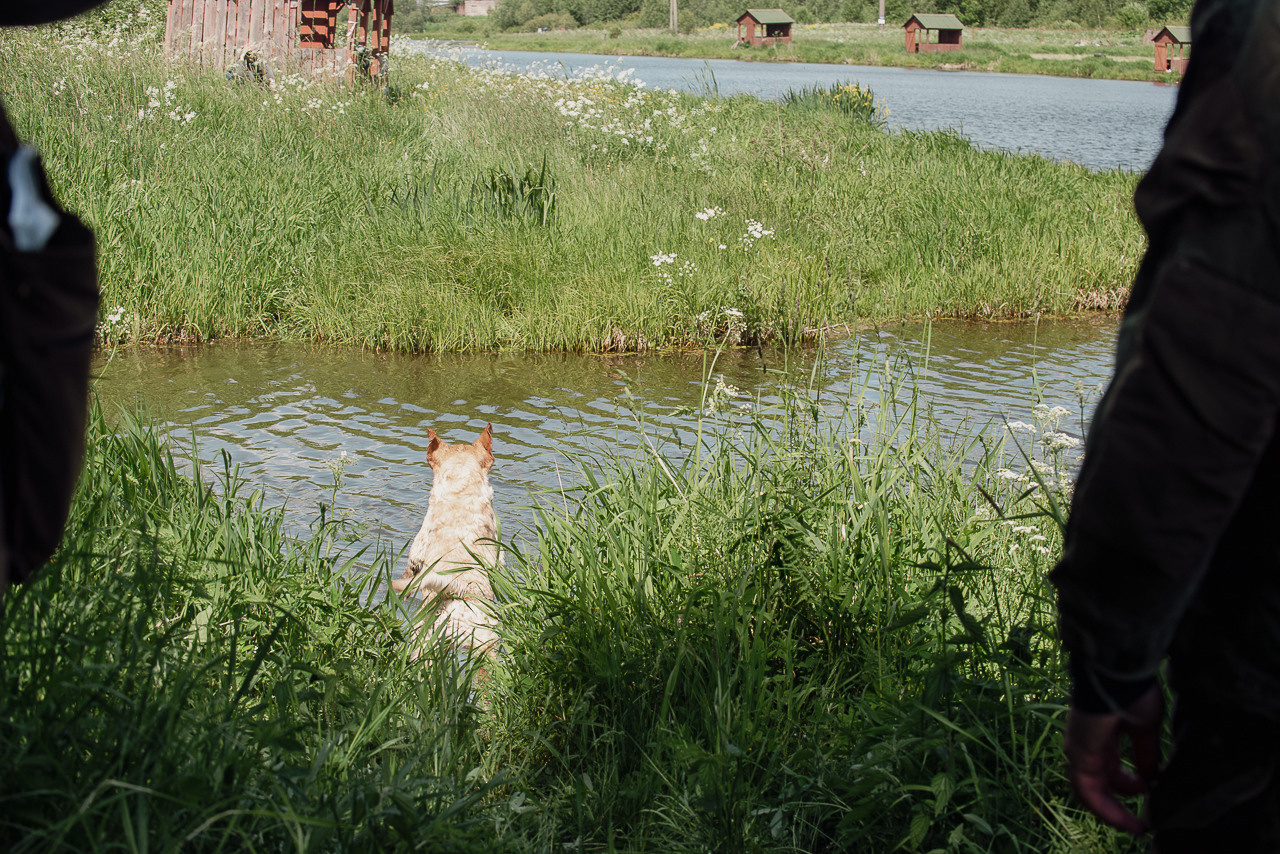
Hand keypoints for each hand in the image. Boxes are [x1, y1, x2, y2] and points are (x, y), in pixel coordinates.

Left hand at [1063, 684, 1163, 834]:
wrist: (1118, 676)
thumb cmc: (1131, 693)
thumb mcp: (1145, 728)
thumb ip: (1146, 753)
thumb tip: (1151, 777)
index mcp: (1103, 735)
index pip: (1110, 767)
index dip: (1130, 784)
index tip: (1151, 792)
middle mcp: (1087, 743)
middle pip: (1100, 781)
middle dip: (1121, 802)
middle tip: (1142, 820)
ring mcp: (1079, 749)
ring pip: (1090, 791)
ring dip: (1113, 811)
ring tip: (1135, 826)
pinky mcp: (1078, 754)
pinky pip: (1087, 791)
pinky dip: (1105, 809)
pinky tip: (1126, 821)